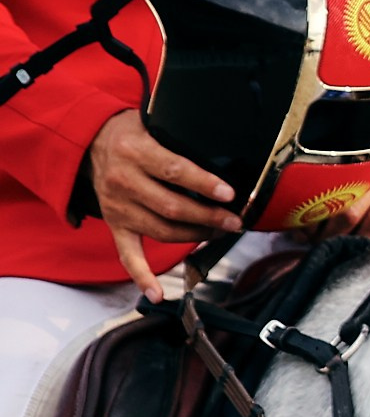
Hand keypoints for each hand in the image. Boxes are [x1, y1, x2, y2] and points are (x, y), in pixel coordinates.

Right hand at [85, 110, 241, 293]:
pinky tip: (157, 294)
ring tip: (221, 233)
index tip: (230, 194)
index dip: (204, 184)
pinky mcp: (115, 225)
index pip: (175, 172)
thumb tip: (225, 148)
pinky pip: (128, 255)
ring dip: (195, 237)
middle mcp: (123, 181)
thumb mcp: (153, 123)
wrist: (87, 141)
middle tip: (235, 221)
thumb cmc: (132, 132)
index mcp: (135, 152)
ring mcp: (118, 207)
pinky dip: (142, 276)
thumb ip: (181, 137)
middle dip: (209, 217)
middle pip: (172, 207)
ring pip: (161, 231)